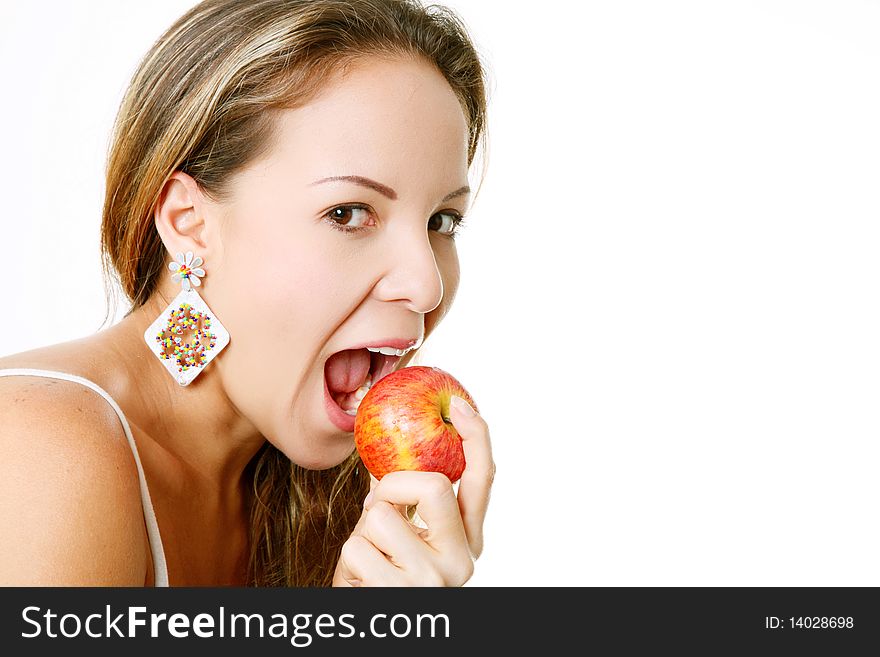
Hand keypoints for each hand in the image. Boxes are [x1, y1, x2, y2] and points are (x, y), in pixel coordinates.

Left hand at [333, 396, 494, 585]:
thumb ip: (409, 509)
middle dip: (392, 486)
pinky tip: (360, 583)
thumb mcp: (408, 547)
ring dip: (361, 535)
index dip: (477, 438)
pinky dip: (348, 562)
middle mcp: (460, 560)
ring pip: (381, 517)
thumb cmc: (386, 584)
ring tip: (368, 562)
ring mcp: (431, 580)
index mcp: (468, 543)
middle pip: (431, 485)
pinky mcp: (398, 596)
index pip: (482, 480)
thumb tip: (389, 463)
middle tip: (378, 505)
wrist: (377, 631)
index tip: (460, 406)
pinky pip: (356, 548)